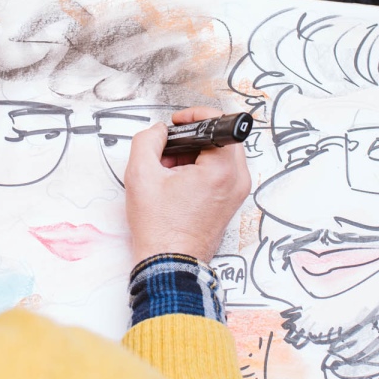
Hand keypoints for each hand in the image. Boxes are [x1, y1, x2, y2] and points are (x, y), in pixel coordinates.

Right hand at [123, 106, 250, 263]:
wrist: (168, 262)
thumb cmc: (160, 228)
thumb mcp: (141, 175)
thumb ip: (147, 140)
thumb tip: (158, 130)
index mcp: (222, 171)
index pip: (219, 123)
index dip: (194, 116)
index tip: (177, 123)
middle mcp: (237, 180)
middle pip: (219, 139)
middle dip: (192, 138)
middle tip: (169, 150)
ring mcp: (237, 192)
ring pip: (220, 155)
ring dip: (195, 154)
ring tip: (171, 170)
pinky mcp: (231, 201)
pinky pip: (220, 172)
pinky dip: (200, 170)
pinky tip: (178, 182)